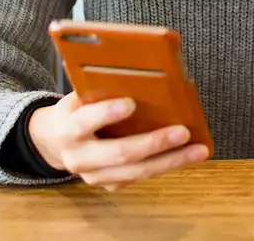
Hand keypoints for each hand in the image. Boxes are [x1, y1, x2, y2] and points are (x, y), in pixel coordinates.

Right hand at [28, 93, 209, 190]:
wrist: (54, 143)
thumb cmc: (74, 110)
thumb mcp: (77, 96)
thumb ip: (97, 88)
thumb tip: (135, 69)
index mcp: (68, 128)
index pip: (86, 121)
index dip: (108, 113)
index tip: (131, 102)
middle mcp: (79, 157)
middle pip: (121, 153)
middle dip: (154, 143)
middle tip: (183, 132)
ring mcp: (95, 176)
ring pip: (137, 172)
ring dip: (171, 160)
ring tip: (199, 149)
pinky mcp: (109, 185)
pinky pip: (142, 176)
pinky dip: (167, 165)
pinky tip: (188, 154)